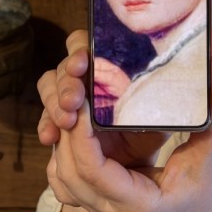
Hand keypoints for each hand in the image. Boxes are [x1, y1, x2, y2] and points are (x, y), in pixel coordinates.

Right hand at [37, 30, 163, 166]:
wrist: (135, 167)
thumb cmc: (146, 134)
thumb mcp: (157, 114)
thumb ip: (156, 99)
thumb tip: (167, 87)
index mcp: (104, 66)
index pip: (84, 44)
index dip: (78, 49)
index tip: (82, 65)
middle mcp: (83, 78)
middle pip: (63, 66)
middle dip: (66, 83)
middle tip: (73, 101)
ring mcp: (66, 99)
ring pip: (49, 88)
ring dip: (53, 103)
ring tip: (65, 121)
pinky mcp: (57, 121)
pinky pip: (44, 118)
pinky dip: (45, 126)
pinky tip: (49, 138)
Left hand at [48, 54, 211, 211]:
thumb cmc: (198, 194)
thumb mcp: (207, 162)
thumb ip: (211, 127)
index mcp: (137, 203)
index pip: (94, 171)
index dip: (81, 135)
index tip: (83, 101)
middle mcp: (109, 209)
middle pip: (69, 172)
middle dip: (65, 132)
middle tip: (73, 95)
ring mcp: (96, 207)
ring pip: (60, 175)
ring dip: (61, 139)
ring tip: (71, 104)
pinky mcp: (90, 198)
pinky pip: (63, 177)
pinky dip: (62, 150)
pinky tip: (70, 125)